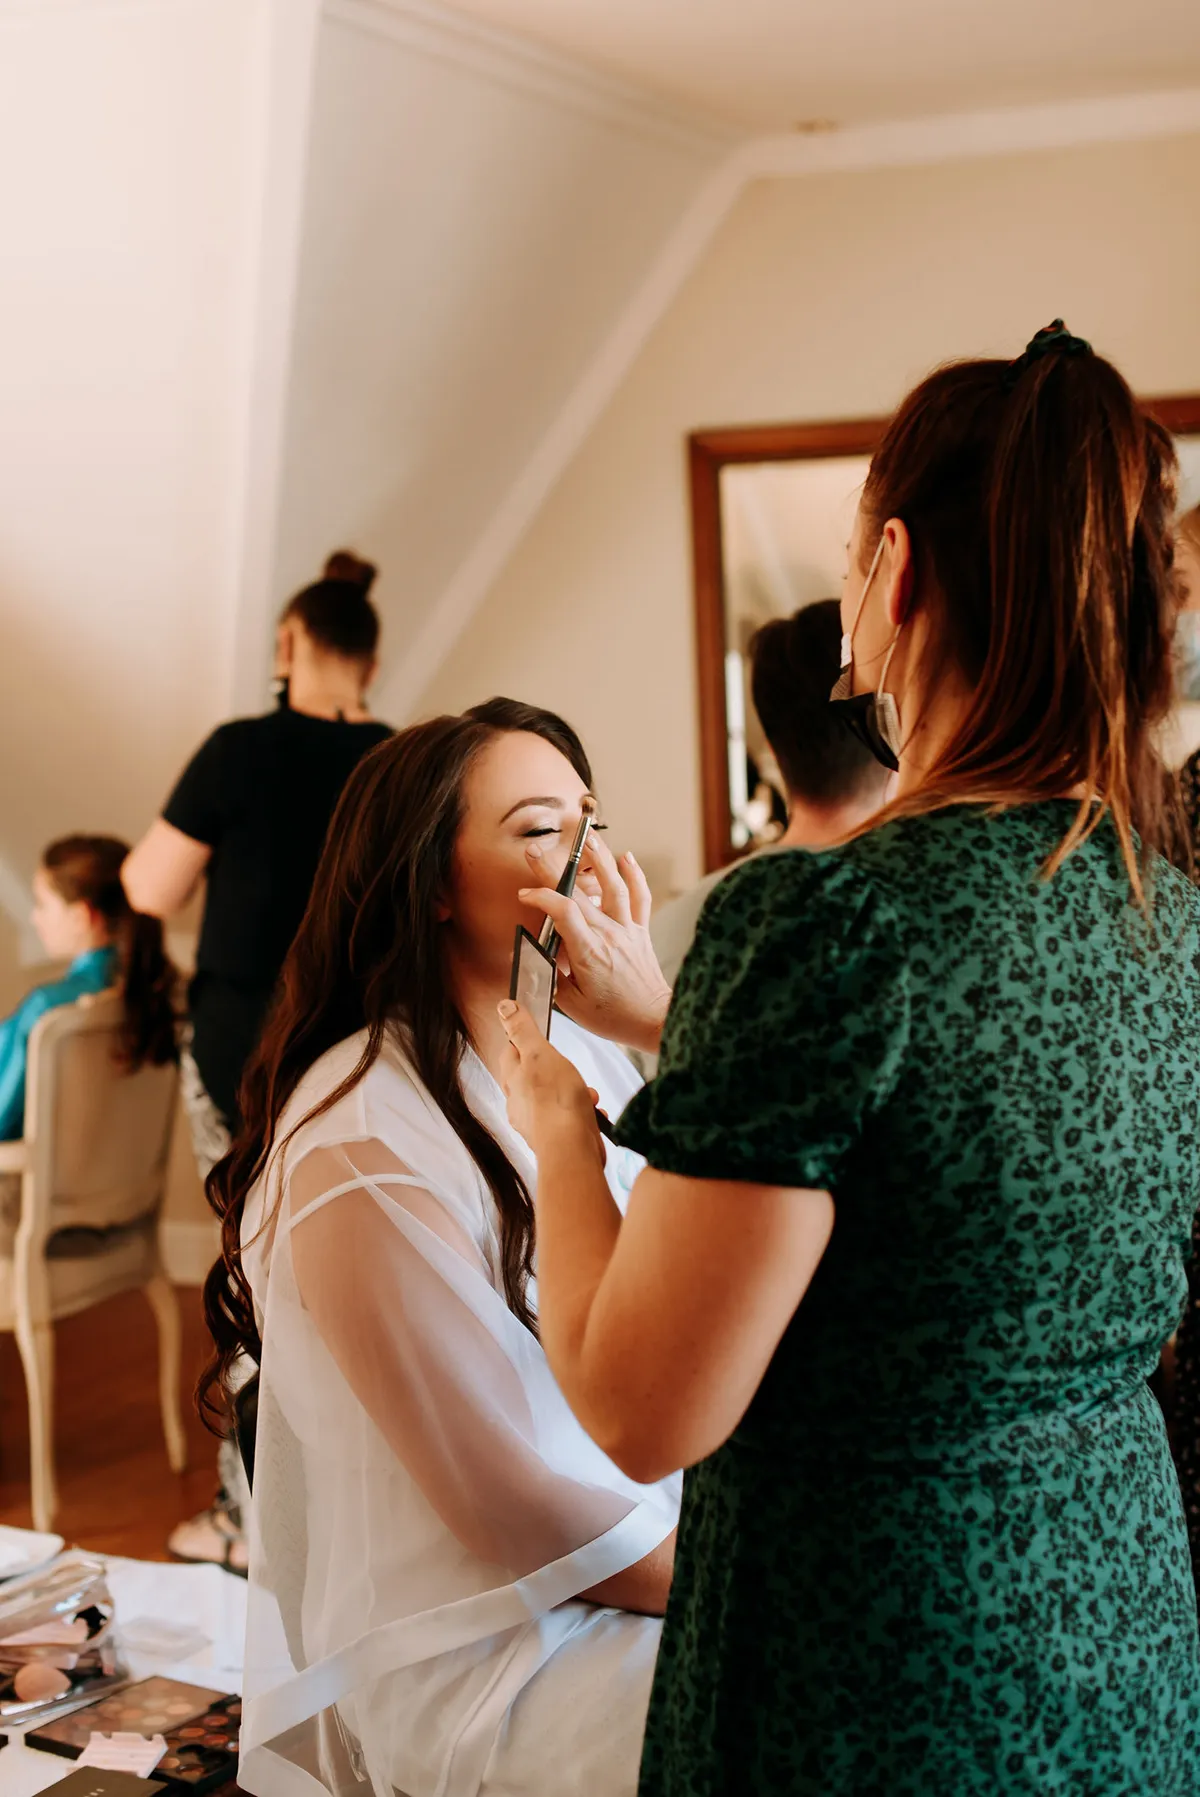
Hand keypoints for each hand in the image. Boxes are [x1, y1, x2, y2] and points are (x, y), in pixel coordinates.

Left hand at [497, 1000, 605, 1163]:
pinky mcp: (556, 1138)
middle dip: (557, 1070)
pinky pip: (570, 1119)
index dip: (523, 1042)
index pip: (510, 1053)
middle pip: (533, 1076)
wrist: (571, 1149)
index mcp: (512, 1080)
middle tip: (570, 1069)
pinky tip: (594, 1113)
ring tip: (588, 1094)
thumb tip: (503, 1006)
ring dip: (575, 1093)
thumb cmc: (555, 1101)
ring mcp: (537, 1122)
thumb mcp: (539, 1054)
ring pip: (555, 1098)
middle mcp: (520, 1103)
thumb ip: (522, 1030)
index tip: (538, 1037)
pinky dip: (583, 1114)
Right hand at [521, 834, 671, 1054]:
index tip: (525, 895)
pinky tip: (627, 857)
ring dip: (599, 860)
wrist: (653, 1022)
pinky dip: (635, 876)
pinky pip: (640, 898)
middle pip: (579, 895)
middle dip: (552, 871)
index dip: (542, 899)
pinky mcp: (640, 931)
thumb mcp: (571, 1003)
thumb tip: (532, 953)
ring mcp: (627, 930)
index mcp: (589, 953)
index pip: (563, 913)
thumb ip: (550, 974)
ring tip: (586, 838)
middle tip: (533, 852)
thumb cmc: (613, 1017)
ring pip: (614, 887)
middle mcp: (609, 935)